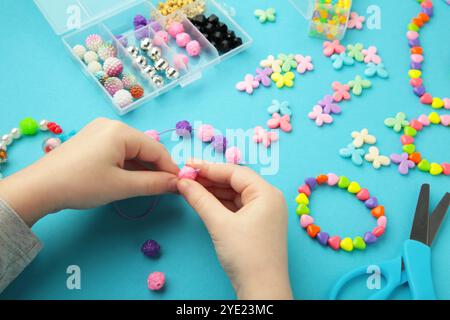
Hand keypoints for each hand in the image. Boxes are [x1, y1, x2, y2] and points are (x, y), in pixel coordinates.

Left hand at [0, 118, 178, 225]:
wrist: (40, 187)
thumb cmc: (83, 184)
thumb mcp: (122, 186)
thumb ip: (154, 184)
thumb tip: (178, 184)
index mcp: (121, 131)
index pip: (156, 149)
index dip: (170, 168)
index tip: (180, 185)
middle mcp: (112, 125)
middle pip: (144, 147)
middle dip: (156, 168)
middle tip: (165, 188)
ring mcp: (99, 130)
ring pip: (131, 150)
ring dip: (142, 167)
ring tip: (149, 186)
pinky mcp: (91, 140)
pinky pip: (118, 150)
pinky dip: (128, 164)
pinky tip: (131, 178)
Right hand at [177, 160, 291, 299]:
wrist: (262, 289)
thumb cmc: (246, 255)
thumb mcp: (219, 224)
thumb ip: (200, 199)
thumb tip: (183, 182)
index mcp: (266, 193)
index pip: (235, 172)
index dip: (209, 168)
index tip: (187, 165)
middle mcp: (269, 198)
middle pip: (235, 181)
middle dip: (210, 179)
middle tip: (186, 176)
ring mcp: (265, 212)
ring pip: (235, 194)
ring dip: (213, 191)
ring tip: (190, 187)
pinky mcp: (258, 224)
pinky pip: (237, 206)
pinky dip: (220, 203)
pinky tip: (204, 201)